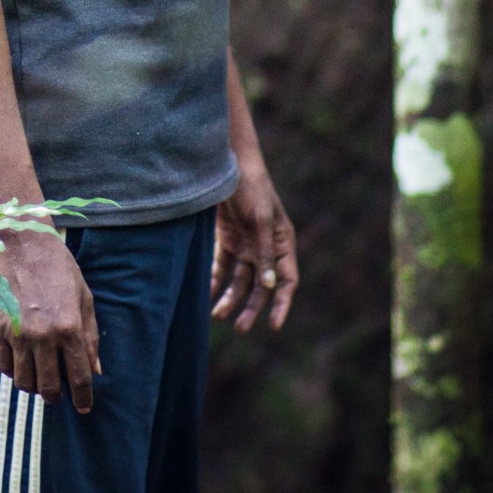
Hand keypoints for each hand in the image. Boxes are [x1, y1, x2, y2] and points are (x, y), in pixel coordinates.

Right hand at [0, 226, 101, 412]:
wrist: (22, 243)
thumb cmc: (58, 268)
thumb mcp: (84, 298)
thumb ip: (90, 337)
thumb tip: (95, 371)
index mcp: (69, 327)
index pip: (78, 376)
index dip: (83, 397)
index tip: (84, 406)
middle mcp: (43, 335)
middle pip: (49, 387)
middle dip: (57, 396)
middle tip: (60, 393)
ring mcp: (17, 334)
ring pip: (24, 382)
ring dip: (34, 386)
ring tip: (40, 377)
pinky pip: (4, 366)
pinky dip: (14, 371)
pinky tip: (22, 362)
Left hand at [211, 166, 298, 333]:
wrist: (227, 164)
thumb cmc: (251, 187)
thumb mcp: (260, 219)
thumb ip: (265, 252)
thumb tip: (270, 286)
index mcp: (283, 244)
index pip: (287, 281)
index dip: (281, 304)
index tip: (273, 326)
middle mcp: (266, 249)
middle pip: (261, 287)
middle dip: (252, 308)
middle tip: (239, 328)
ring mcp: (246, 246)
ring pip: (240, 281)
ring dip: (230, 299)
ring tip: (217, 316)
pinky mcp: (226, 240)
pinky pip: (221, 268)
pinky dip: (214, 281)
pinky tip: (205, 295)